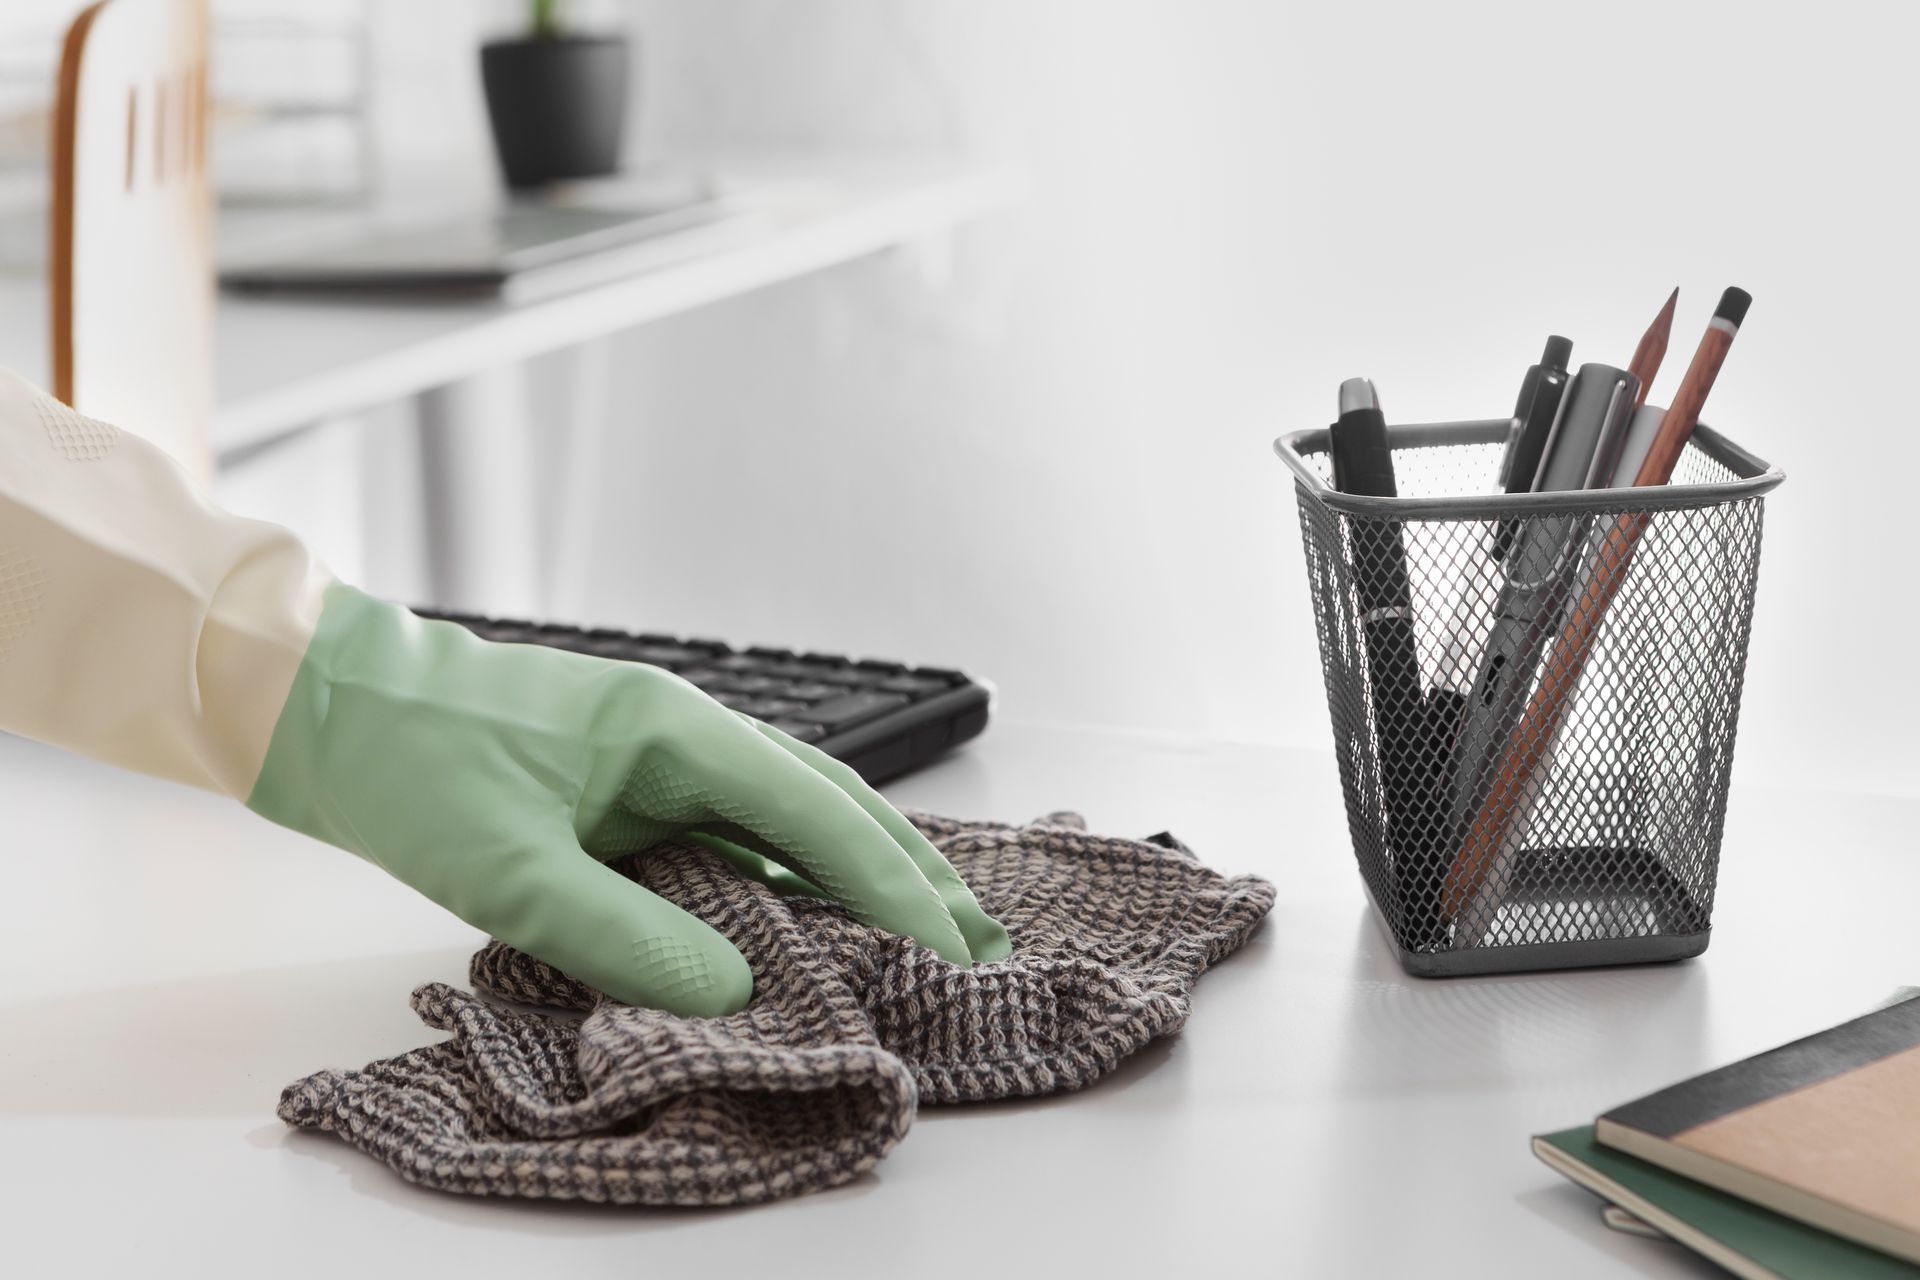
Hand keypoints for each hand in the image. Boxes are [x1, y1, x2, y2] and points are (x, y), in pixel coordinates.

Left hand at [247, 584, 1010, 1014]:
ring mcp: (660, 755)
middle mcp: (685, 733)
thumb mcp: (507, 867)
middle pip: (827, 801)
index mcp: (673, 730)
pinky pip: (735, 830)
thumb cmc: (411, 764)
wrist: (330, 703)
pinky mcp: (629, 784)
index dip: (887, 883)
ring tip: (927, 924)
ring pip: (789, 813)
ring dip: (859, 868)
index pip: (812, 812)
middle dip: (906, 868)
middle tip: (979, 933)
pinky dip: (792, 871)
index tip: (946, 946)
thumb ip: (624, 935)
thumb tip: (733, 998)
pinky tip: (814, 909)